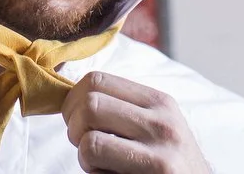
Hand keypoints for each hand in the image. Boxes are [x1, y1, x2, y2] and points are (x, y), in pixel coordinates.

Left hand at [61, 71, 210, 173]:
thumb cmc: (170, 164)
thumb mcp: (157, 126)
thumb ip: (124, 108)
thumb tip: (73, 96)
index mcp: (159, 102)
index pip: (97, 79)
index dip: (73, 100)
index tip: (76, 120)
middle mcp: (162, 123)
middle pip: (90, 104)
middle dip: (74, 127)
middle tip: (83, 145)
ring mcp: (160, 154)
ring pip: (90, 141)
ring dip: (84, 157)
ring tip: (100, 165)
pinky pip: (100, 173)